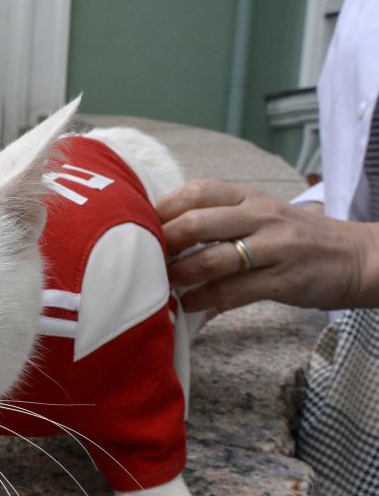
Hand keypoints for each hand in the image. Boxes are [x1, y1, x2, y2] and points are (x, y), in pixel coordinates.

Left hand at [156, 179, 378, 311]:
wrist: (357, 257)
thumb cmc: (293, 238)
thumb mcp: (258, 214)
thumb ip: (217, 218)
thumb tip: (160, 234)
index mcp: (248, 197)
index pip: (197, 191)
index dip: (162, 208)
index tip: (138, 226)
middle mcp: (259, 216)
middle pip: (197, 222)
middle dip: (163, 242)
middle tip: (142, 258)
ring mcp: (274, 247)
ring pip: (213, 258)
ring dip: (180, 274)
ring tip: (162, 285)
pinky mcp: (284, 279)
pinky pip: (234, 290)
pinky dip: (204, 299)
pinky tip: (188, 305)